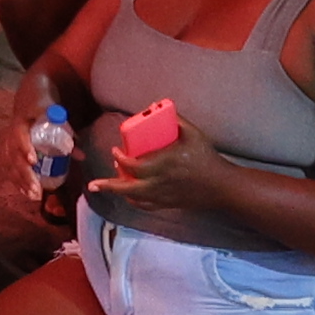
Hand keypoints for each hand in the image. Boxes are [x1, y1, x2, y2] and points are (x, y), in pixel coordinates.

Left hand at [90, 120, 235, 219]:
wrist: (220, 186)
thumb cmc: (207, 158)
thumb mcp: (194, 134)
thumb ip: (177, 120)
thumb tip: (160, 108)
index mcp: (164, 164)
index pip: (134, 166)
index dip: (121, 159)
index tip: (115, 151)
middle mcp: (160, 183)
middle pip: (127, 188)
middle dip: (108, 186)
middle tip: (94, 183)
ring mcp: (163, 196)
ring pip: (134, 199)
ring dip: (119, 192)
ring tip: (109, 185)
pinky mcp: (167, 205)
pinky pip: (145, 206)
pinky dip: (134, 201)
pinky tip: (129, 195)